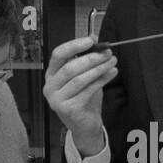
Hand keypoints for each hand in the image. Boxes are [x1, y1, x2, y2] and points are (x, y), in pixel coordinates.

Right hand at [43, 36, 115, 155]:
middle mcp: (50, 87)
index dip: (74, 45)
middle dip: (91, 58)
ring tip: (113, 62)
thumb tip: (94, 37)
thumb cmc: (84, 98)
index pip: (58, 54)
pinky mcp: (68, 109)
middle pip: (70, 67)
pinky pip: (87, 91)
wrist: (85, 125)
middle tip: (108, 53)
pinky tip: (111, 73)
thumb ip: (85, 58)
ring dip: (99, 68)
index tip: (91, 40)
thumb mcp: (84, 75)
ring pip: (80, 79)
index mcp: (51, 75)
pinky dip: (101, 80)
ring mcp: (56, 99)